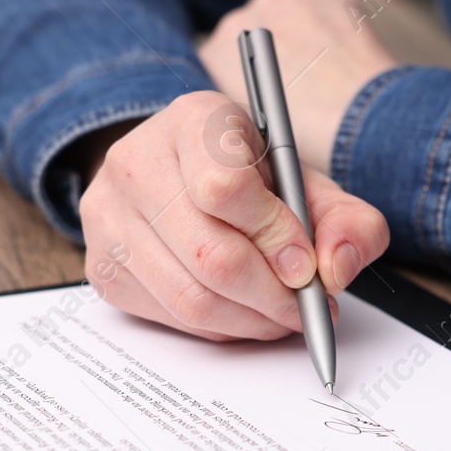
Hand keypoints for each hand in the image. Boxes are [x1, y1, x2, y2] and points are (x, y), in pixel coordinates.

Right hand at [77, 91, 388, 340]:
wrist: (180, 171)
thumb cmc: (249, 175)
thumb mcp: (308, 182)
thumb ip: (347, 219)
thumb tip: (337, 267)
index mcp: (191, 121)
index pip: (225, 188)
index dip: (276, 238)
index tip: (306, 265)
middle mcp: (135, 162)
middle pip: (210, 256)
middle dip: (274, 296)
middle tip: (309, 308)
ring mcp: (107, 216)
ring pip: (191, 299)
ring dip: (252, 321)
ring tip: (284, 314)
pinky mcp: (103, 266)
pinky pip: (171, 318)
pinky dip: (221, 328)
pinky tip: (246, 313)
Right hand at [198, 0, 397, 172]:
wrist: (362, 123)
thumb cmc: (312, 140)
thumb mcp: (256, 131)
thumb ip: (242, 105)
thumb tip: (253, 103)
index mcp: (216, 54)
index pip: (221, 58)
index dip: (248, 78)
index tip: (269, 92)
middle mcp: (241, 16)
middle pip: (253, 31)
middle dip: (274, 52)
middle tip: (301, 80)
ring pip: (287, 12)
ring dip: (301, 30)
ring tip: (326, 65)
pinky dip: (331, 16)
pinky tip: (344, 45)